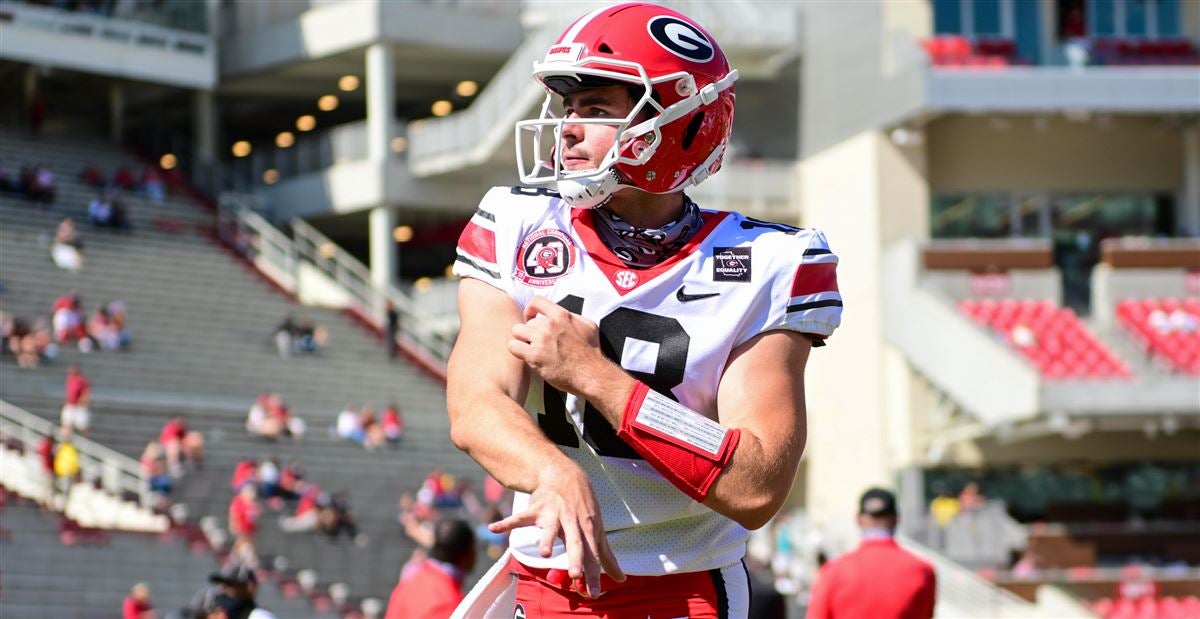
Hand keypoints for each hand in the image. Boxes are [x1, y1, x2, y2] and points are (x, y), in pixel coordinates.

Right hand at [488, 463, 624, 596]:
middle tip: (577, 576)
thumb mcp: (596, 529)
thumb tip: (621, 579)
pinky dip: (506, 523)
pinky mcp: (535, 509)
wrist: (563, 474)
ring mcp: (553, 514)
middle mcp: (572, 521)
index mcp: (588, 528)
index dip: (593, 573)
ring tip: (543, 553)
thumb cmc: (582, 506)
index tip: (594, 593)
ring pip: (549, 528)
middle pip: (575, 542)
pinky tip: (493, 529)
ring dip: (546, 539)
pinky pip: (519, 517)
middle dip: (576, 558)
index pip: (591, 554)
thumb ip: (606, 556)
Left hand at [508, 295, 605, 395]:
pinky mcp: (534, 356)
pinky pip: (513, 346)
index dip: (530, 309)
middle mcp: (550, 325)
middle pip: (527, 322)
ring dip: (522, 339)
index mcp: (562, 315)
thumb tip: (564, 314)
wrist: (591, 374)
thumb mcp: (588, 325)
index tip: (531, 318)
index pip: (536, 301)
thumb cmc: (591, 351)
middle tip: (537, 343)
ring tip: (530, 348)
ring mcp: (541, 340)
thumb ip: (572, 317)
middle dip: (531, 332)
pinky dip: (517, 350)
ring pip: (517, 331)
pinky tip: (525, 355)